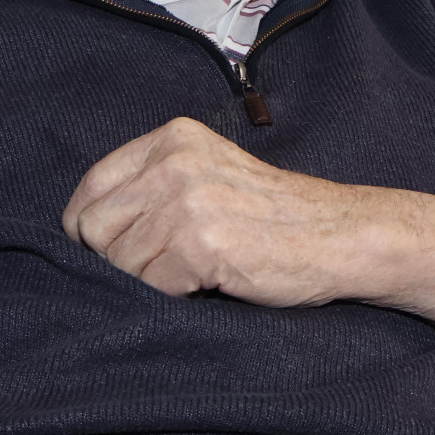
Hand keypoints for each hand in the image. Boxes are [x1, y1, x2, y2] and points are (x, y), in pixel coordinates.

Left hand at [62, 117, 434, 337]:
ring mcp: (187, 201)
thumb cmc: (276, 217)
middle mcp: (174, 161)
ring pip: (117, 262)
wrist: (346, 236)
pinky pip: (149, 286)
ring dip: (146, 282)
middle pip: (93, 229)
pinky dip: (170, 297)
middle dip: (116, 260)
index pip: (89, 190)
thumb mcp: (210, 175)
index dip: (93, 231)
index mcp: (171, 137)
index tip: (119, 253)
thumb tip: (88, 231)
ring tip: (192, 275)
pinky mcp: (201, 244)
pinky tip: (207, 285)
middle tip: (164, 270)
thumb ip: (154, 185)